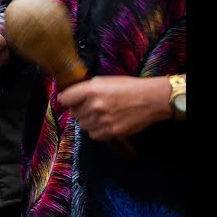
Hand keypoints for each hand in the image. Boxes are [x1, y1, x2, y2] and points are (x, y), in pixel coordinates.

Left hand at [58, 75, 172, 140]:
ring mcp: (103, 120)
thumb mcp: (104, 81)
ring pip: (83, 125)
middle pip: (73, 114)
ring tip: (100, 115)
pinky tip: (105, 123)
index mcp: (91, 89)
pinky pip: (94, 135)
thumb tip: (70, 97)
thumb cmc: (129, 87)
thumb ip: (86, 89)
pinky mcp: (111, 132)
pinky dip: (97, 131)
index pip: (64, 99)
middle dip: (80, 110)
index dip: (67, 100)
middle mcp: (95, 105)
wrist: (151, 99)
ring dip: (88, 121)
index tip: (70, 101)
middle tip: (90, 107)